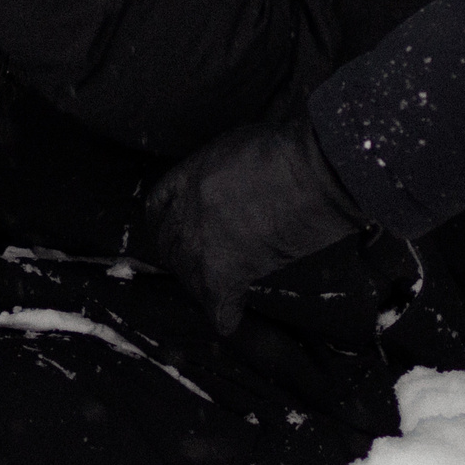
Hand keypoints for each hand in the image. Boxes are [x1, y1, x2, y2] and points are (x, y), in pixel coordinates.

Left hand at [145, 101, 366, 333]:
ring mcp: (201, 246)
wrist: (306, 173)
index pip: (159, 208)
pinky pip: (217, 308)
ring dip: (204, 286)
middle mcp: (186, 214)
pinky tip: (233, 318)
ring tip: (221, 290)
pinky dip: (227, 315)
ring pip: (188, 279)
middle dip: (182, 257)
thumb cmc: (285, 152)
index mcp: (188, 178)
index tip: (175, 231)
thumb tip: (234, 178)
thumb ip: (223, 167)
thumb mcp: (237, 145)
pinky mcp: (224, 274)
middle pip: (168, 246)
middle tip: (204, 263)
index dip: (166, 223)